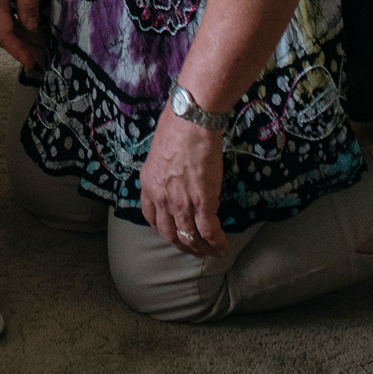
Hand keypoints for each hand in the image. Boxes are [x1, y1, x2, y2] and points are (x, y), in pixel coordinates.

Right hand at [0, 0, 45, 67]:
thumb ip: (29, 5)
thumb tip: (32, 28)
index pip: (4, 35)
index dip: (19, 51)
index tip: (33, 63)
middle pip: (1, 32)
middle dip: (20, 47)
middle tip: (41, 57)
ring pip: (3, 22)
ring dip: (20, 34)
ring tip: (39, 44)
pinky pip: (3, 11)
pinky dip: (17, 21)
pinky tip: (30, 24)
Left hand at [139, 107, 229, 256]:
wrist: (190, 122)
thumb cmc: (176, 127)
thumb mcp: (159, 152)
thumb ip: (164, 170)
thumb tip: (175, 175)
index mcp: (148, 184)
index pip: (151, 217)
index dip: (163, 229)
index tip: (172, 232)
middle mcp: (161, 198)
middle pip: (169, 233)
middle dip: (182, 244)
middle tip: (194, 248)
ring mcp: (181, 202)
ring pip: (189, 237)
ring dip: (201, 248)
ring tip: (212, 251)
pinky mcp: (202, 202)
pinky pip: (208, 231)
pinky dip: (217, 243)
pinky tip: (224, 247)